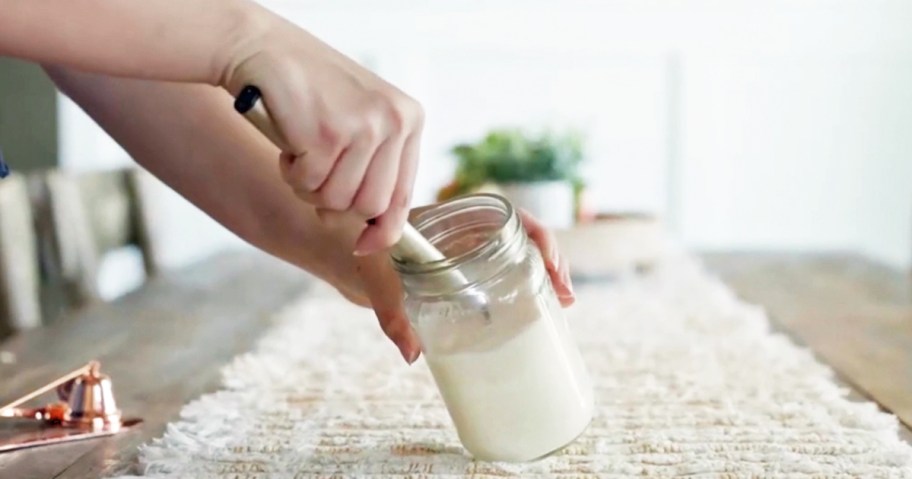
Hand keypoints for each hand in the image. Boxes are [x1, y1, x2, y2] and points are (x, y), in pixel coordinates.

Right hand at [220, 7, 423, 255]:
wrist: (265, 49)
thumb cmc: (312, 91)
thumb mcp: (361, 120)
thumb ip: (376, 166)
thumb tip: (376, 233)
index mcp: (410, 120)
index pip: (403, 196)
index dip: (382, 230)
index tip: (363, 245)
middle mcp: (394, 122)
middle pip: (368, 206)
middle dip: (335, 204)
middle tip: (315, 175)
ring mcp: (362, 127)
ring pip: (335, 200)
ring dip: (309, 186)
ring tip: (302, 151)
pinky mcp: (327, 134)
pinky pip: (308, 184)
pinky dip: (291, 172)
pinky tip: (289, 142)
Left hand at [332, 209, 575, 363]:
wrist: (349, 253)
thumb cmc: (364, 255)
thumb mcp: (376, 278)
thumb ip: (391, 313)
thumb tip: (411, 353)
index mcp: (454, 216)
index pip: (508, 214)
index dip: (537, 234)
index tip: (548, 261)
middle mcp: (469, 229)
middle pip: (525, 235)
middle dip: (551, 261)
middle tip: (565, 295)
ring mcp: (472, 250)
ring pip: (521, 254)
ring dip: (545, 275)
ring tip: (563, 304)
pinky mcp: (470, 272)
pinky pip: (505, 273)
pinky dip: (525, 287)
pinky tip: (540, 309)